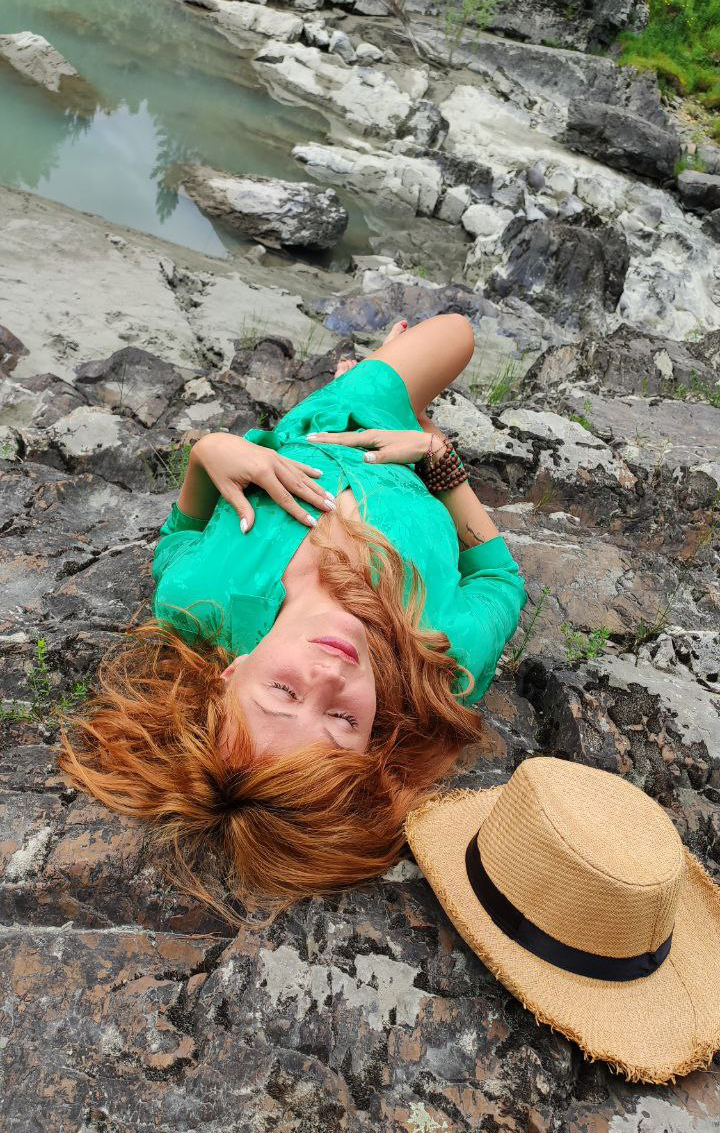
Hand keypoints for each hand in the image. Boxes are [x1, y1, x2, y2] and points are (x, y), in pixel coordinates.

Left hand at [192, 433, 334, 530]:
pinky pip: (294, 463)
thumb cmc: (219, 468)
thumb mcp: (228, 490)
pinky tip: (319, 474)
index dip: (299, 511)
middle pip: (298, 485)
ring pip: (300, 474)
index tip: (312, 523)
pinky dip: (307, 469)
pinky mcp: (273, 453)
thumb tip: (247, 529)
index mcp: (262, 473)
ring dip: (316, 486)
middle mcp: (272, 463)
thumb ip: (241, 508)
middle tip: (331, 508)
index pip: (285, 497)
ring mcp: (274, 456)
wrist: (215, 444)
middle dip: (315, 498)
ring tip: (330, 496)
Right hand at [307, 428, 443, 464]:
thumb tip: (363, 459)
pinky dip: (343, 441)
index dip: (328, 441)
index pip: (345, 440)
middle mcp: (369, 435)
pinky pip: (354, 441)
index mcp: (371, 437)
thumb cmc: (409, 450)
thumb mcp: (395, 455)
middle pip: (342, 437)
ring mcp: (372, 437)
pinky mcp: (376, 441)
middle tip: (308, 437)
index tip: (313, 439)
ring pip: (347, 438)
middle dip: (325, 437)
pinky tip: (340, 443)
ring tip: (319, 437)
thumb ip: (379, 457)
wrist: (424, 445)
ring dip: (333, 438)